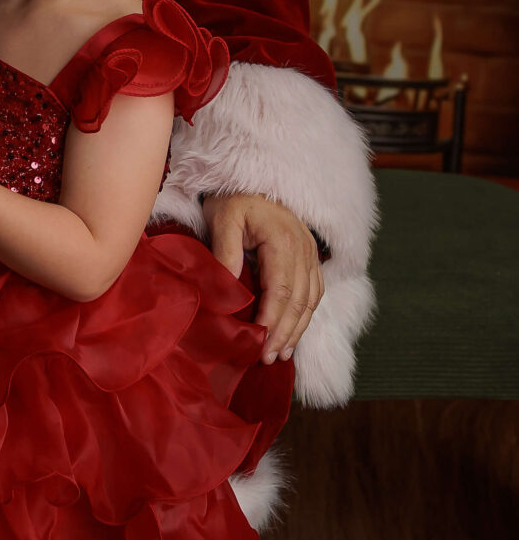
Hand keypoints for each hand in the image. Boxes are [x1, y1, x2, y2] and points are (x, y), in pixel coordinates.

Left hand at [202, 191, 322, 365]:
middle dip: (284, 333)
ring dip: (297, 329)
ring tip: (282, 354)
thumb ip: (226, 253)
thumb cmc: (233, 200)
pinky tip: (294, 332)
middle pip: (299, 301)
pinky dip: (306, 315)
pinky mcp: (311, 257)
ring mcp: (311, 254)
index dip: (272, 321)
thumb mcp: (223, 220)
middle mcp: (304, 249)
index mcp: (283, 241)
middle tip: (268, 358)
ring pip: (310, 300)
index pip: (281, 291)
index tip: (258, 344)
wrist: (251, 181)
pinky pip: (315, 291)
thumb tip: (227, 289)